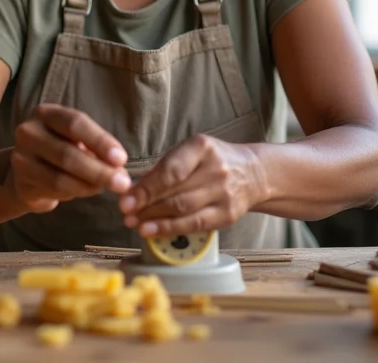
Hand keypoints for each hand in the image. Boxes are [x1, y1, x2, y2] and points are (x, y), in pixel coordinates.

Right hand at [6, 103, 131, 213]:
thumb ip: (96, 148)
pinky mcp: (21, 184)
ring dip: (90, 186)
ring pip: (60, 178)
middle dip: (99, 171)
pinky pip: (53, 192)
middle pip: (67, 154)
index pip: (75, 124)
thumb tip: (119, 167)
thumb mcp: (77, 139)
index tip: (122, 158)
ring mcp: (21, 159)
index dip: (100, 141)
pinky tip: (89, 190)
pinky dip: (76, 193)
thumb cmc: (62, 147)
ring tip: (109, 188)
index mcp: (46, 113)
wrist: (30, 170)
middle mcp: (28, 132)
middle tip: (122, 183)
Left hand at [118, 135, 268, 236]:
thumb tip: (134, 187)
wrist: (253, 173)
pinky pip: (195, 224)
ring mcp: (223, 193)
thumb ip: (165, 166)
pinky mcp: (227, 215)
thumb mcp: (191, 151)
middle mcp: (215, 169)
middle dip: (146, 203)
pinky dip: (170, 229)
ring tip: (133, 223)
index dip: (147, 186)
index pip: (171, 170)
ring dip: (154, 218)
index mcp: (202, 147)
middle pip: (175, 192)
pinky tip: (151, 231)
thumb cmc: (212, 161)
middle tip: (124, 211)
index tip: (126, 197)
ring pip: (183, 209)